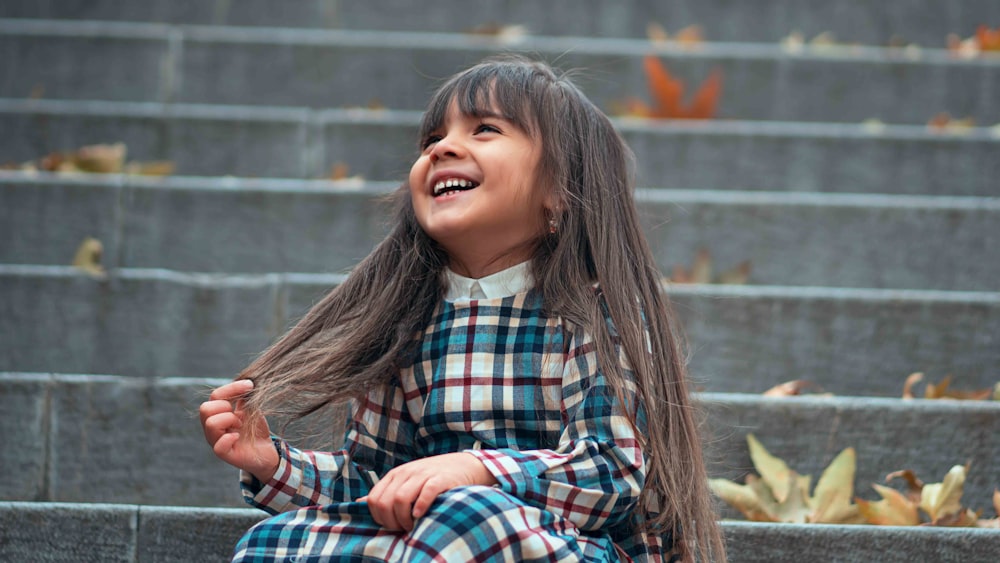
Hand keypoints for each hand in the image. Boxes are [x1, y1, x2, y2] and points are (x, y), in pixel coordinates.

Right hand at [199, 379, 277, 481]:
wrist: (267, 449)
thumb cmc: (255, 428)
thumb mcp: (251, 409)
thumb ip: (243, 397)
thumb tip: (244, 380)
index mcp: (217, 414)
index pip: (215, 396)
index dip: (231, 388)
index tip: (250, 385)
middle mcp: (212, 428)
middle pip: (205, 409)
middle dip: (225, 407)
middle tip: (240, 415)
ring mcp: (216, 441)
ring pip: (211, 424)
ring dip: (230, 420)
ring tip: (240, 425)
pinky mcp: (224, 454)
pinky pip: (218, 446)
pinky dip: (230, 438)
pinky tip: (239, 436)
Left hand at [358, 452, 497, 531]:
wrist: (463, 465)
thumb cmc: (431, 479)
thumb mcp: (405, 482)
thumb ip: (384, 493)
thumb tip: (359, 504)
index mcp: (395, 475)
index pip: (374, 500)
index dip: (380, 518)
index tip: (392, 525)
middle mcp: (406, 473)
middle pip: (385, 502)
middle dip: (391, 521)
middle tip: (403, 528)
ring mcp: (422, 475)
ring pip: (400, 499)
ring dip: (404, 519)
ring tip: (413, 525)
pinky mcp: (439, 480)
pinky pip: (424, 494)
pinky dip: (420, 508)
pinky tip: (421, 515)